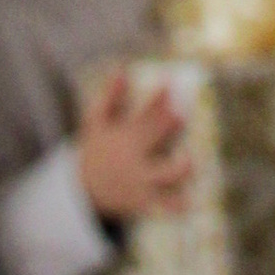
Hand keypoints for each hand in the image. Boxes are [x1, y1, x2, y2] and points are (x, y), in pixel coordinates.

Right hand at [75, 68, 195, 223]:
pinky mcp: (145, 201)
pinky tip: (190, 202)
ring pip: (164, 175)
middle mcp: (134, 157)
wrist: (84, 193)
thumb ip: (110, 96)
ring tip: (190, 160)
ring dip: (179, 169)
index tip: (169, 84)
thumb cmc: (98, 151)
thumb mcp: (96, 123)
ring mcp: (140, 180)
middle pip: (152, 138)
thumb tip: (121, 68)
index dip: (158, 99)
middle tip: (179, 114)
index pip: (143, 114)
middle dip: (166, 126)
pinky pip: (163, 206)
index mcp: (125, 136)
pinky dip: (176, 205)